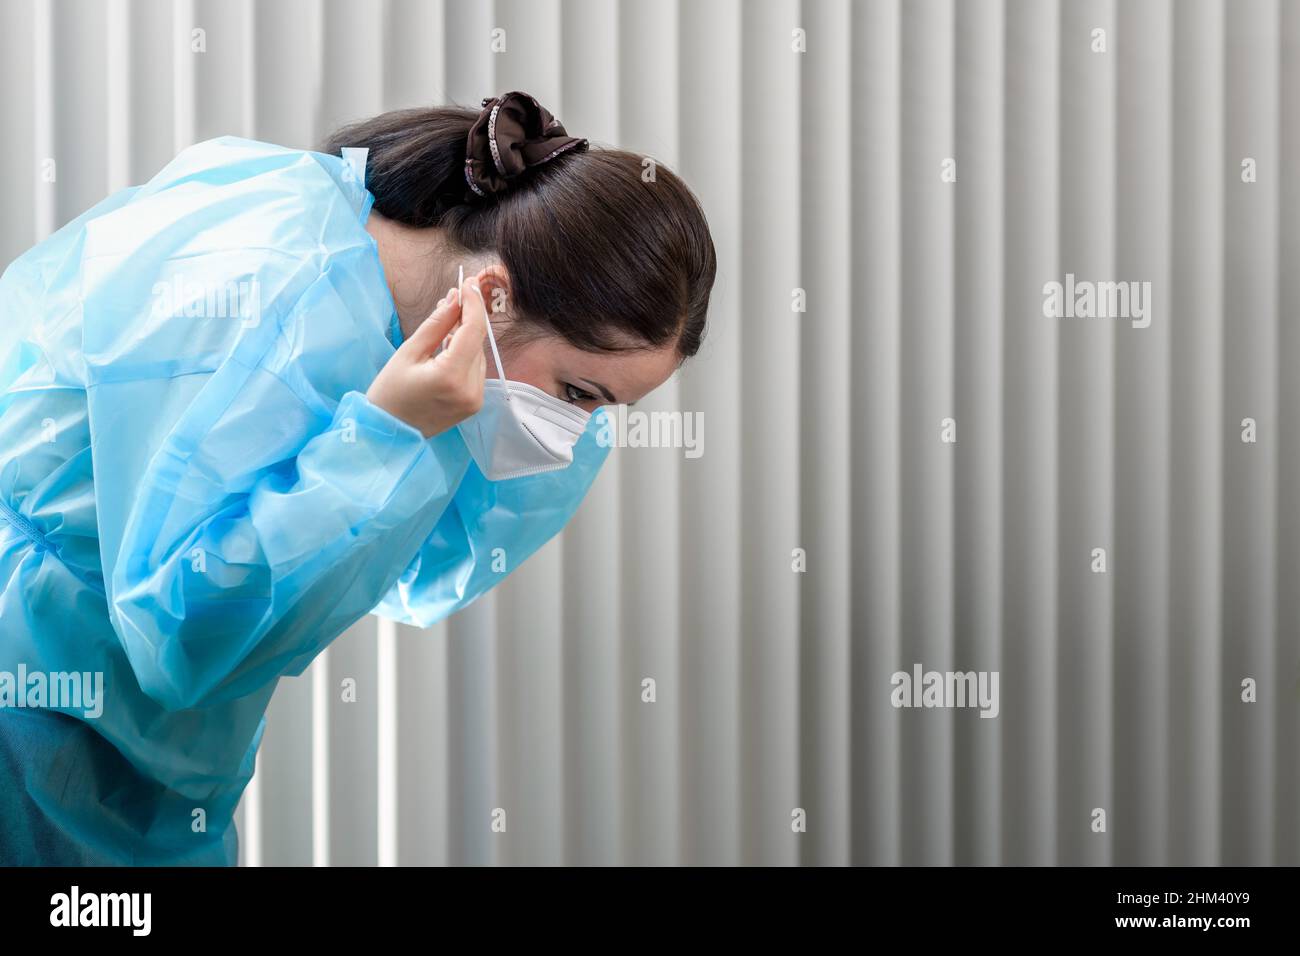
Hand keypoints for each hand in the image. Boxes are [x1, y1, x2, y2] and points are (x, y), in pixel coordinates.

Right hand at [366, 275, 488, 437]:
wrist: (388, 432)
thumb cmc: (390, 392)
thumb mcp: (409, 351)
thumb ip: (437, 323)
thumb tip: (456, 297)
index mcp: (452, 376)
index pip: (473, 330)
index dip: (473, 304)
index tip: (467, 284)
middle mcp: (470, 390)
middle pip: (477, 342)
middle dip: (467, 319)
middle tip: (451, 300)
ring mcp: (475, 400)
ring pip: (478, 355)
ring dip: (465, 338)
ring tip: (444, 327)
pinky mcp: (474, 405)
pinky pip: (476, 371)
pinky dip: (465, 356)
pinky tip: (448, 349)